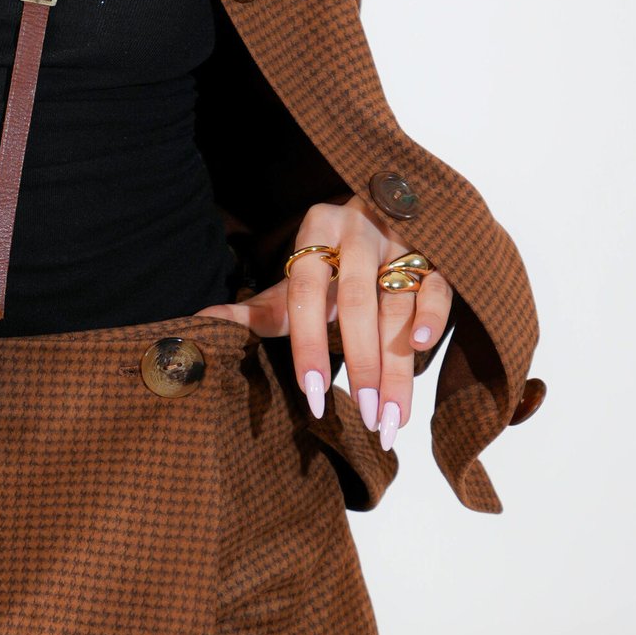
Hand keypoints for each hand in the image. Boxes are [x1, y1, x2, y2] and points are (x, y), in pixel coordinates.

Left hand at [193, 195, 453, 449]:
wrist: (378, 215)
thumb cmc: (328, 265)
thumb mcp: (290, 286)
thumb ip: (254, 311)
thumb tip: (198, 322)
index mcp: (315, 232)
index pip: (305, 293)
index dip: (308, 344)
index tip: (313, 396)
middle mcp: (358, 233)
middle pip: (355, 303)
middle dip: (361, 364)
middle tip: (366, 419)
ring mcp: (400, 243)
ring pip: (397, 305)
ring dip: (396, 366)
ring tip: (392, 417)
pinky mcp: (436, 257)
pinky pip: (438, 286)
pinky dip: (431, 315)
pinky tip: (421, 347)